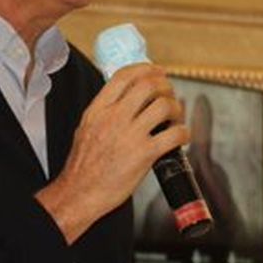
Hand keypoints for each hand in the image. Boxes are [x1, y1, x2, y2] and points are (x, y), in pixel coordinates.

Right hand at [36, 63, 187, 243]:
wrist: (79, 193)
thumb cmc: (83, 167)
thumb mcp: (86, 129)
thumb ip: (104, 112)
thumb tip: (124, 101)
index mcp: (98, 110)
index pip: (125, 76)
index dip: (146, 69)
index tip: (157, 72)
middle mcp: (114, 117)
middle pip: (149, 85)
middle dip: (166, 87)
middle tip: (169, 96)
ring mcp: (130, 135)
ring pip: (164, 106)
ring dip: (176, 109)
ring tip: (175, 119)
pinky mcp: (144, 154)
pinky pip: (174, 134)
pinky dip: (183, 133)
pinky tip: (180, 138)